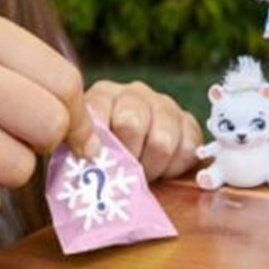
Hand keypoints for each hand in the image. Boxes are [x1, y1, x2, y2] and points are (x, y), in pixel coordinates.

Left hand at [84, 79, 202, 181]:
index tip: (97, 164)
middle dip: (125, 157)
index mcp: (104, 95)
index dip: (97, 145)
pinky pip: (188, 148)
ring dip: (151, 166)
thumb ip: (81, 147)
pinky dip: (174, 167)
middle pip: (130, 123)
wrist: (135, 158)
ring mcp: (164, 105)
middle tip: (123, 173)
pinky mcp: (188, 122)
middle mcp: (135, 94)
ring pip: (162, 141)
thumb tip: (86, 159)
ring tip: (143, 174)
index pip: (97, 114)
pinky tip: (163, 168)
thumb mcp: (85, 147)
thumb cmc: (105, 156)